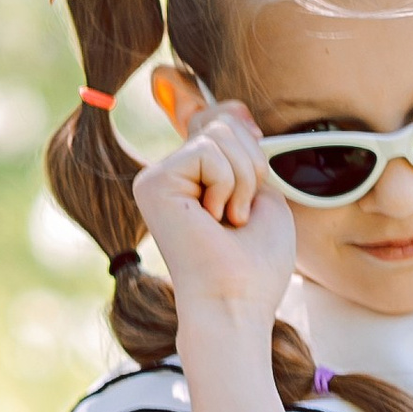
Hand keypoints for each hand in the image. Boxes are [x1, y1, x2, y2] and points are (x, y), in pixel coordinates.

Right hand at [133, 102, 296, 327]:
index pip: (217, 121)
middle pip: (222, 121)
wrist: (237, 303)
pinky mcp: (152, 184)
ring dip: (242, 180)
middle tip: (241, 213)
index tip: (256, 170)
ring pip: (218, 133)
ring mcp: (157, 178)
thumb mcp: (260, 191)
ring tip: (229, 220)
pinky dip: (226, 183)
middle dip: (251, 164)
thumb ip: (245, 150)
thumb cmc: (255, 264)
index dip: (242, 128)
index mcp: (194, 179)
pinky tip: (214, 219)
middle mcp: (170, 176)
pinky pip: (207, 150)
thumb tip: (232, 108)